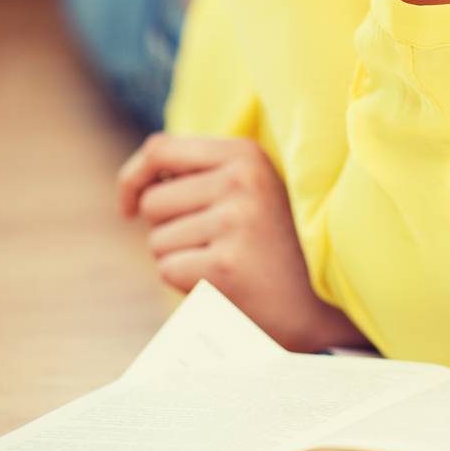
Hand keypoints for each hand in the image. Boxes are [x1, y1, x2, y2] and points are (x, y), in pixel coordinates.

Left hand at [117, 132, 372, 352]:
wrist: (322, 302)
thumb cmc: (273, 244)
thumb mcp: (250, 190)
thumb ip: (200, 176)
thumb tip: (136, 183)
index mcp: (244, 154)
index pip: (159, 148)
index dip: (133, 178)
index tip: (127, 206)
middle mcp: (240, 180)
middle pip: (153, 202)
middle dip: (167, 229)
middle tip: (212, 244)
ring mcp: (234, 221)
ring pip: (156, 242)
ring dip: (177, 259)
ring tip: (224, 263)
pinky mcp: (224, 265)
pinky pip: (167, 271)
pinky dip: (184, 285)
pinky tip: (223, 285)